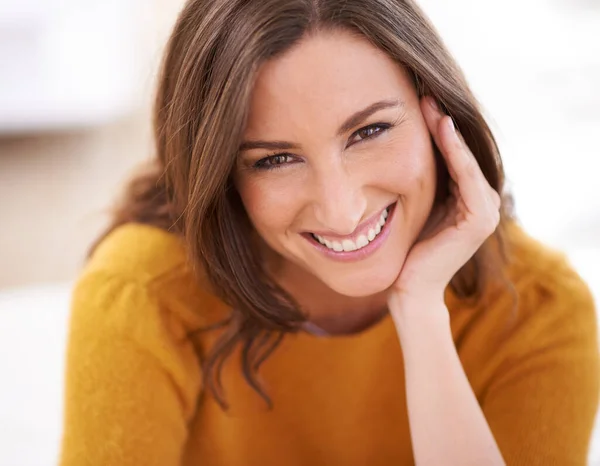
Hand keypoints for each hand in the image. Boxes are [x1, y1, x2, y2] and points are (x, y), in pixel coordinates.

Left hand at [389, 96, 500, 305]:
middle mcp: (479, 201)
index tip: (416, 100)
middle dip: (441, 123)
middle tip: (423, 93)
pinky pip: (467, 178)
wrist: (408, 286)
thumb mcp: (414, 203)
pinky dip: (457, 153)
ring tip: (431, 105)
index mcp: (465, 197)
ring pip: (465, 160)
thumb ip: (421, 179)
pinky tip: (443, 129)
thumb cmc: (405, 246)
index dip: (436, 127)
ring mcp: (484, 211)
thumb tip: (396, 144)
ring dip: (448, 132)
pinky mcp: (480, 220)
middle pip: (460, 153)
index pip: (452, 154)